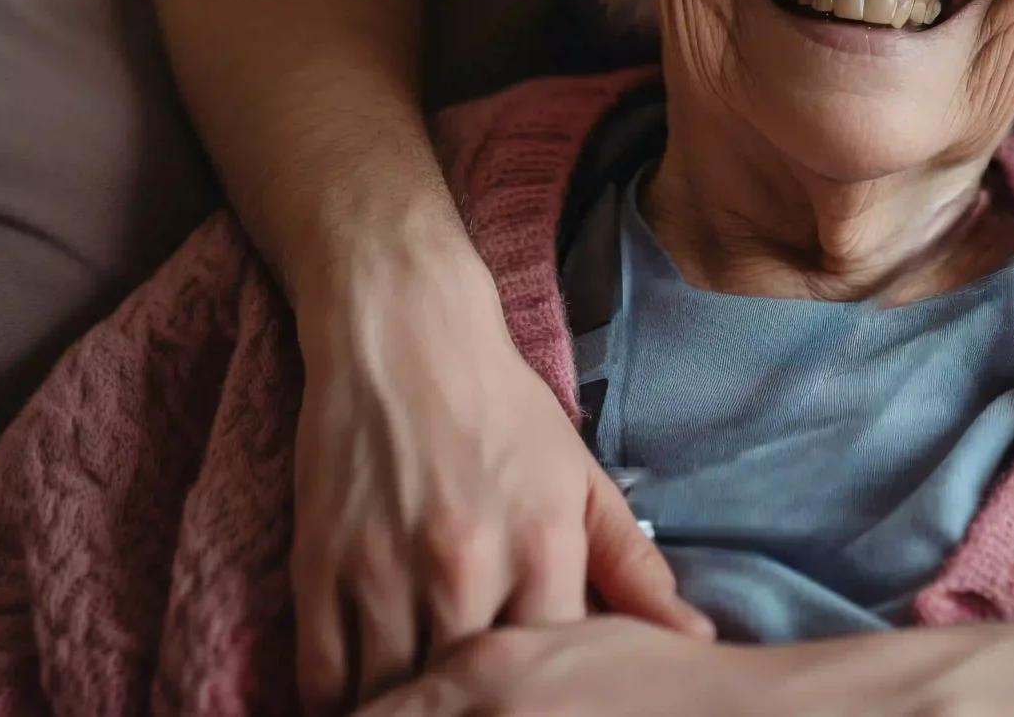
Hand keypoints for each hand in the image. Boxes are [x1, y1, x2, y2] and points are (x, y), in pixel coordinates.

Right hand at [291, 252, 712, 714]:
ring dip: (412, 711)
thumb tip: (694, 639)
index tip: (547, 699)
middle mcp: (465, 565)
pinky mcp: (319, 568)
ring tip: (432, 710)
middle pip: (473, 694)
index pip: (553, 671)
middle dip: (481, 712)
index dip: (551, 697)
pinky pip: (323, 677)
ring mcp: (384, 571)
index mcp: (542, 545)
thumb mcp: (580, 476)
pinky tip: (371, 700)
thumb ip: (633, 566)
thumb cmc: (500, 408)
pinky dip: (344, 701)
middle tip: (485, 712)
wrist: (403, 334)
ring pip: (394, 696)